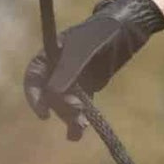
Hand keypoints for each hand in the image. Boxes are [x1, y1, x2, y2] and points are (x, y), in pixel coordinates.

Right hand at [23, 0, 163, 120]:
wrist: (129, 29)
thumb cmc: (103, 33)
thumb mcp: (84, 50)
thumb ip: (68, 71)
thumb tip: (51, 94)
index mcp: (50, 54)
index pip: (34, 79)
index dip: (35, 97)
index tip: (43, 114)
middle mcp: (58, 68)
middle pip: (50, 95)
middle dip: (61, 107)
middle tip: (79, 111)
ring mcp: (73, 79)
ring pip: (64, 104)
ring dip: (70, 116)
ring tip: (83, 127)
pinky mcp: (88, 87)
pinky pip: (78, 107)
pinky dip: (77, 120)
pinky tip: (76, 134)